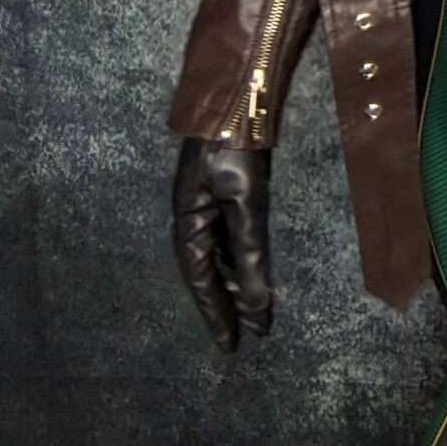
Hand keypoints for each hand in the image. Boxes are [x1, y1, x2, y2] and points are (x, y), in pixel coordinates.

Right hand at [171, 137, 273, 351]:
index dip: (218, 315)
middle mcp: (193, 220)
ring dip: (239, 283)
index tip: (232, 347)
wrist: (234, 98)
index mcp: (188, 226)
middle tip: (251, 336)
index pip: (202, 283)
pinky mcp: (225, 192)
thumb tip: (258, 302)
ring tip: (258, 313)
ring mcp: (207, 206)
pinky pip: (230, 238)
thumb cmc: (234, 149)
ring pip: (221, 257)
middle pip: (210, 274)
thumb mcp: (244, 202)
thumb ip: (250, 252)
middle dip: (230, 305)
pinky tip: (255, 271)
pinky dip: (242, 258)